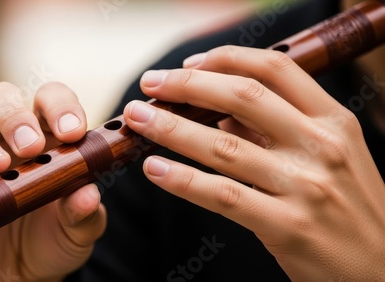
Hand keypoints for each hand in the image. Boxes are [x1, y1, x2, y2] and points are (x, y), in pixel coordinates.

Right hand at [0, 82, 105, 281]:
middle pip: (2, 100)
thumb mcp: (79, 230)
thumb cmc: (57, 238)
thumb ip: (85, 213)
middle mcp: (7, 141)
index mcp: (48, 140)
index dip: (61, 106)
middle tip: (30, 148)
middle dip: (16, 117)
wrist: (24, 274)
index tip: (72, 132)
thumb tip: (88, 195)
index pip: (51, 100)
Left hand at [124, 46, 384, 280]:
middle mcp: (321, 146)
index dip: (225, 59)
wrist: (381, 270)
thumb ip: (276, 131)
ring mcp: (305, 186)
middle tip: (150, 84)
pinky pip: (222, 195)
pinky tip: (154, 168)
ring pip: (223, 145)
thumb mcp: (329, 156)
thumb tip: (221, 115)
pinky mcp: (287, 226)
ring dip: (171, 128)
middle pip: (242, 96)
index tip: (189, 64)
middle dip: (187, 85)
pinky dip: (182, 179)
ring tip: (137, 119)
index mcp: (333, 121)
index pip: (275, 69)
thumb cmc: (350, 208)